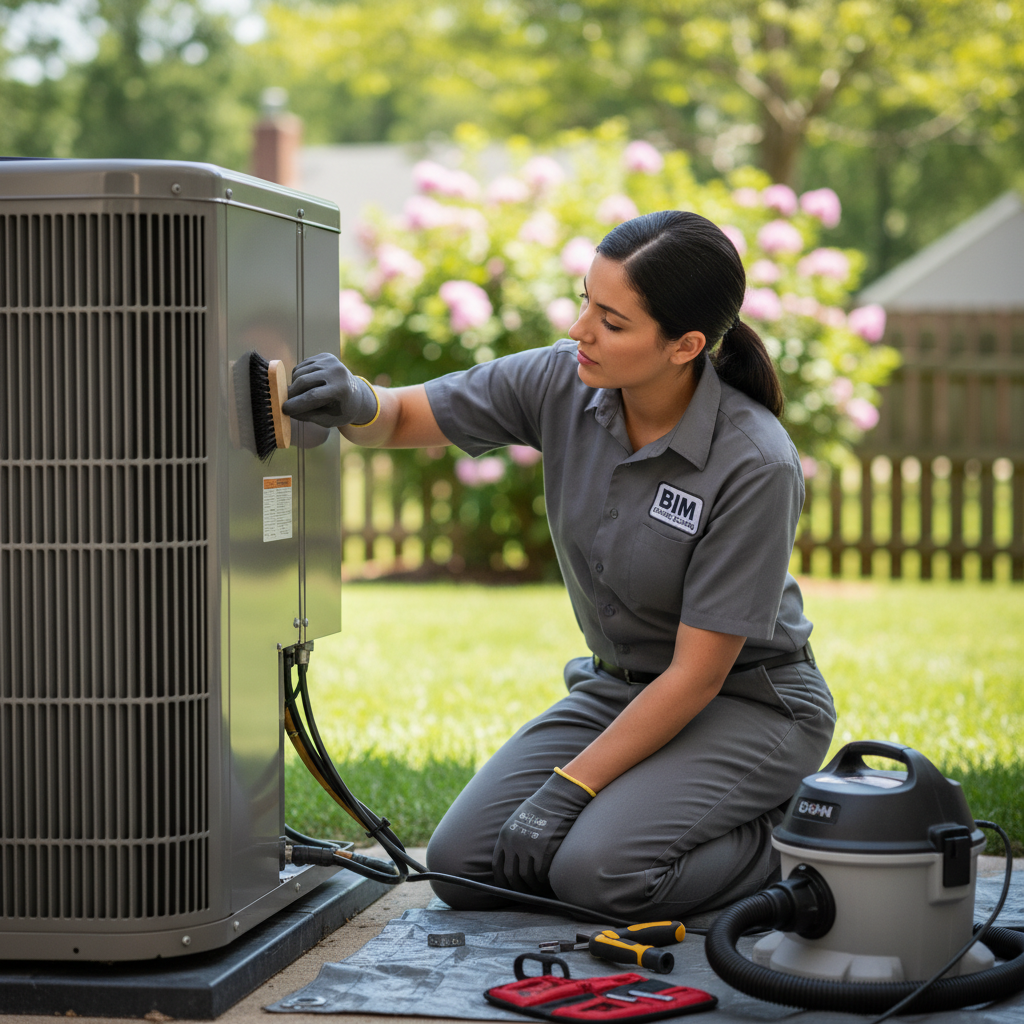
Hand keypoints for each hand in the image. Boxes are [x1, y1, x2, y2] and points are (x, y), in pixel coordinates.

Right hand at [281, 353, 377, 427]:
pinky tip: (305, 385)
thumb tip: (286, 409)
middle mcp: (337, 371)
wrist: (356, 393)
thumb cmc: (341, 411)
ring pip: (300, 373)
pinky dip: (298, 377)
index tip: (284, 410)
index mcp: (341, 389)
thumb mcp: (328, 420)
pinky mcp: (325, 356)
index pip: (313, 396)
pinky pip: (302, 367)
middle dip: (291, 394)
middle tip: (285, 404)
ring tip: (298, 396)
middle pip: (304, 381)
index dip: (296, 403)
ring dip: (294, 386)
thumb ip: (308, 416)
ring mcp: (331, 361)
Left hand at [492, 771, 592, 892]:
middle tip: (525, 894)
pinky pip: (540, 874)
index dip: (502, 881)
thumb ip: (512, 839)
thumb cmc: (540, 809)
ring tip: (538, 890)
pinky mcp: (543, 850)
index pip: (497, 866)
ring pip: (526, 877)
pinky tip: (546, 883)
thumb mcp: (518, 820)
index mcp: (505, 835)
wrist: (557, 799)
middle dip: (517, 888)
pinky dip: (542, 882)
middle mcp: (513, 843)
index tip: (508, 888)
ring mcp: (528, 847)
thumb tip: (513, 860)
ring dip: (532, 887)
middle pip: (510, 875)